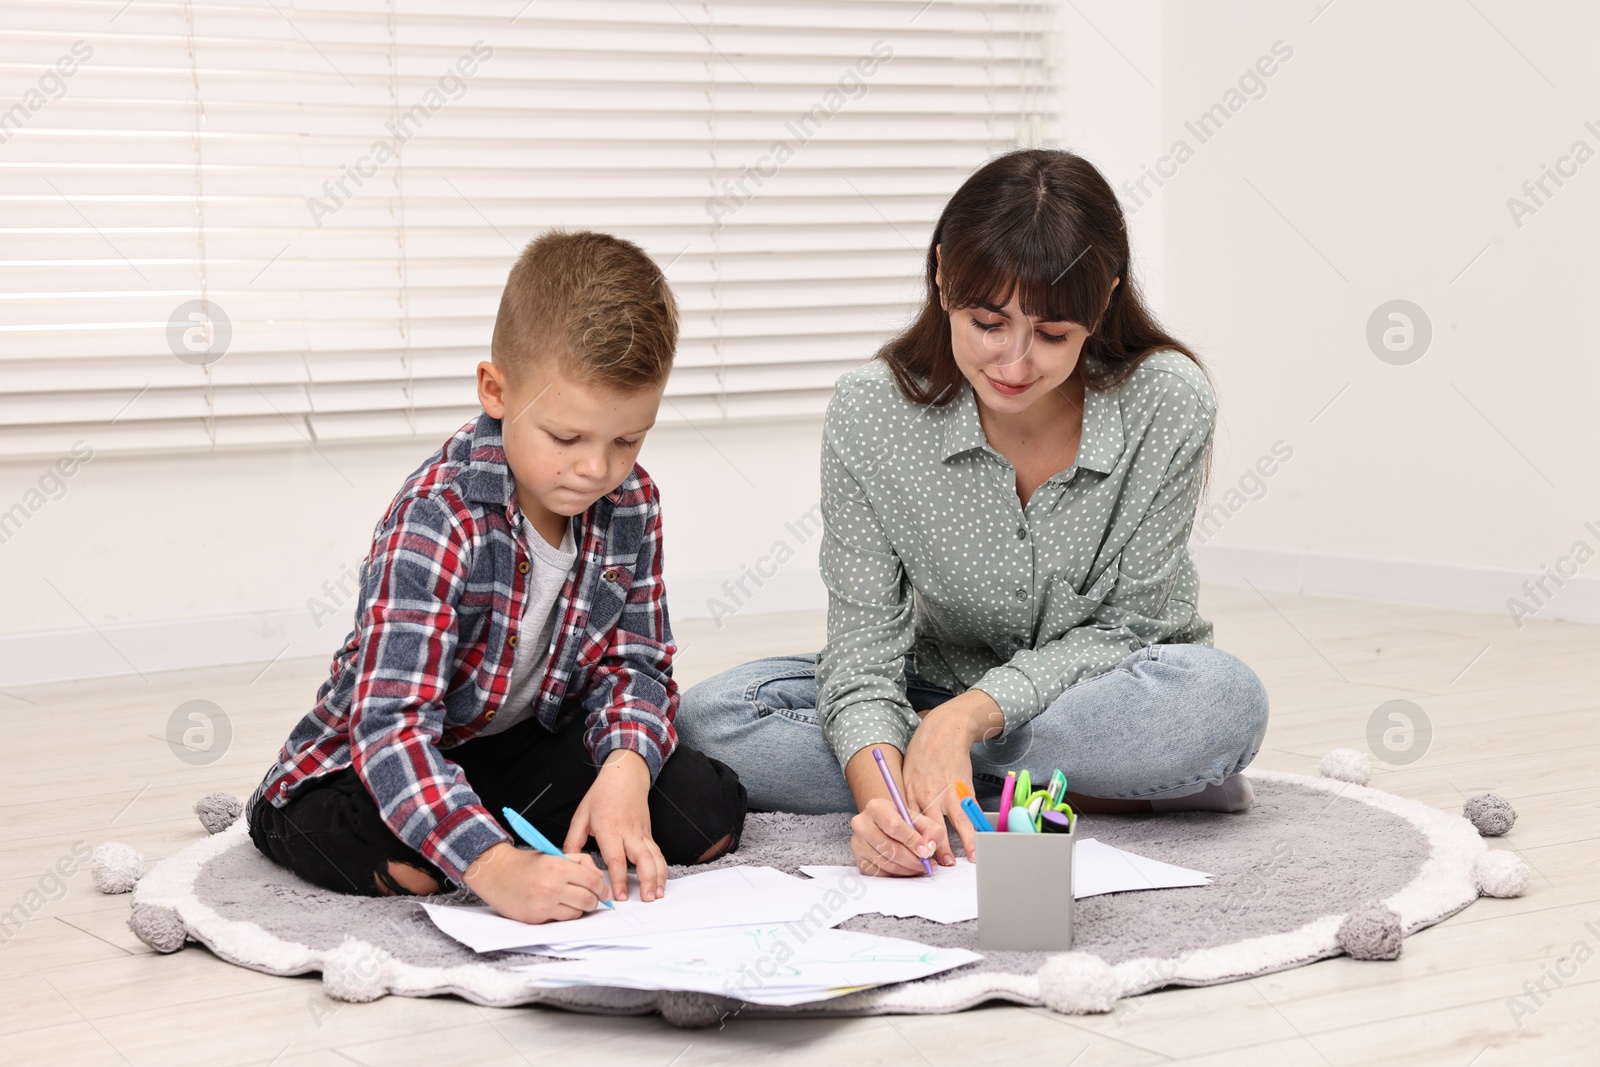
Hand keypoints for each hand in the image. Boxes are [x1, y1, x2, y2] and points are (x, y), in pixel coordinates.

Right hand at [461, 841, 609, 922]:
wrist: (497, 874)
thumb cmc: (526, 864)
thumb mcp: (553, 854)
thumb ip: (579, 862)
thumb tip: (599, 877)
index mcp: (558, 866)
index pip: (592, 880)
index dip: (603, 888)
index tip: (605, 891)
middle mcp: (552, 886)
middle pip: (589, 899)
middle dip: (595, 900)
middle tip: (593, 898)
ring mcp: (544, 903)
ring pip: (578, 912)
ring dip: (580, 909)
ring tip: (574, 901)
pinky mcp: (537, 917)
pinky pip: (562, 919)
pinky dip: (565, 914)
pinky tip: (560, 906)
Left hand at [563, 749, 666, 901]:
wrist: (625, 776)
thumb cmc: (602, 795)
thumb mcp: (581, 814)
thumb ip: (572, 840)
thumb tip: (567, 861)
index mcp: (610, 829)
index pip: (616, 858)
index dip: (619, 879)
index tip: (619, 896)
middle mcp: (629, 833)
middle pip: (643, 859)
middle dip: (646, 881)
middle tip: (646, 899)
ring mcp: (642, 833)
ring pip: (655, 857)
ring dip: (658, 877)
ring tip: (657, 895)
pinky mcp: (648, 834)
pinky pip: (658, 853)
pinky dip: (662, 869)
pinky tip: (661, 882)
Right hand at [843, 745, 949, 876]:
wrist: (884, 824)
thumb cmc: (903, 821)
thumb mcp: (920, 819)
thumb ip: (932, 830)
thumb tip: (929, 847)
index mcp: (876, 807)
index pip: (893, 826)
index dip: (912, 841)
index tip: (926, 852)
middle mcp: (862, 824)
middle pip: (889, 848)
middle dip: (913, 860)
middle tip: (928, 865)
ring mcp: (857, 843)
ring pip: (886, 863)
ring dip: (908, 869)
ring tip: (921, 867)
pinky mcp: (859, 859)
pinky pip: (880, 873)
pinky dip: (897, 875)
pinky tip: (908, 870)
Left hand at [902, 690, 1003, 863]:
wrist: (944, 730)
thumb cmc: (922, 754)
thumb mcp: (906, 775)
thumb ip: (907, 800)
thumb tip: (907, 825)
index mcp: (909, 792)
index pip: (908, 824)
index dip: (910, 843)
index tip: (913, 859)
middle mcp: (928, 793)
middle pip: (930, 827)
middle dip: (934, 849)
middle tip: (937, 867)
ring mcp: (948, 791)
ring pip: (954, 822)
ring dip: (960, 844)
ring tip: (963, 861)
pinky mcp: (964, 788)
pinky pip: (970, 813)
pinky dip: (974, 830)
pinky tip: (977, 845)